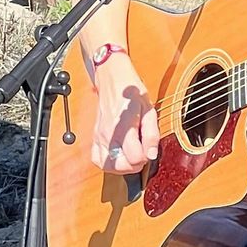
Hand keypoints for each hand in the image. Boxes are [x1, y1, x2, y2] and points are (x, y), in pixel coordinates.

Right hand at [91, 55, 159, 172]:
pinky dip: (107, 163)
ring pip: (106, 166)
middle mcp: (108, 134)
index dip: (145, 157)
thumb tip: (151, 155)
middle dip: (134, 165)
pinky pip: (96, 158)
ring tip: (130, 156)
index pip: (134, 157)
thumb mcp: (149, 110)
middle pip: (119, 166)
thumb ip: (152, 134)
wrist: (113, 80)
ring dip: (121, 167)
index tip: (149, 148)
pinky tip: (118, 155)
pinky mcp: (95, 136)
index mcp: (124, 126)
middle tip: (141, 154)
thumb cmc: (132, 93)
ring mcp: (99, 136)